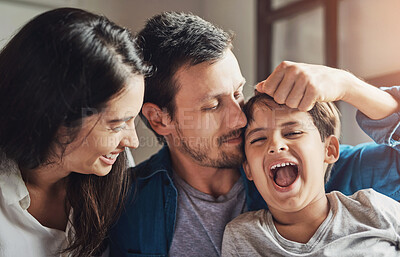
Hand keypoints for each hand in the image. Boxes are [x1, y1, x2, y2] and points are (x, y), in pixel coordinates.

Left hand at [256, 61, 398, 119]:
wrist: (335, 80)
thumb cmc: (308, 80)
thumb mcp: (289, 77)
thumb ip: (273, 82)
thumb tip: (258, 87)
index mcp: (284, 66)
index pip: (268, 89)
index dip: (276, 94)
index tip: (286, 91)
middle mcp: (294, 70)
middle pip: (278, 98)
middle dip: (287, 100)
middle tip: (298, 93)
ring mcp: (304, 78)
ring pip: (290, 104)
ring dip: (298, 103)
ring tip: (305, 95)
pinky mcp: (315, 89)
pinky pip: (302, 106)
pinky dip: (307, 106)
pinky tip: (312, 98)